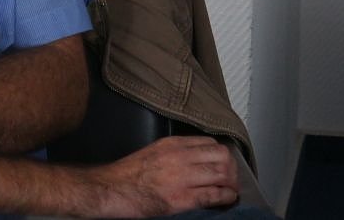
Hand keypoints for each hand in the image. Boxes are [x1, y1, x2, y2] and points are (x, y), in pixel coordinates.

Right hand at [88, 136, 239, 217]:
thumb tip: (194, 160)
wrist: (111, 190)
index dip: (220, 154)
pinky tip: (228, 198)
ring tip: (232, 189)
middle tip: (232, 177)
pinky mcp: (181, 199)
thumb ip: (174, 153)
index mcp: (172, 144)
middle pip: (220, 155)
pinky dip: (226, 197)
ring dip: (231, 182)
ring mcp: (182, 178)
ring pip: (221, 174)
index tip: (223, 162)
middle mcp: (180, 157)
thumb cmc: (128, 174)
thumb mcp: (153, 152)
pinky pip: (213, 195)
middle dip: (231, 167)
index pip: (208, 143)